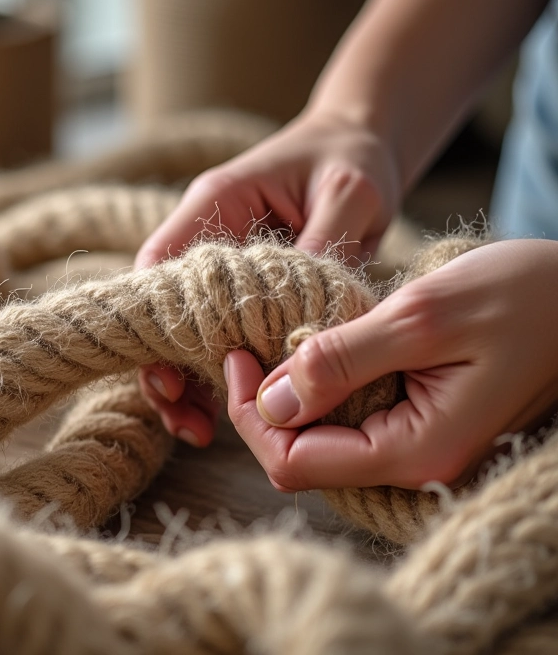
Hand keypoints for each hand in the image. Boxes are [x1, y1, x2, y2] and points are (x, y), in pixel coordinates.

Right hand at [136, 110, 401, 445]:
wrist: (364, 140)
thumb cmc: (354, 157)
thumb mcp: (350, 196)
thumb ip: (322, 251)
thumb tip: (300, 326)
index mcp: (218, 202)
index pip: (160, 264)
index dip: (154, 323)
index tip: (169, 378)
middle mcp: (211, 233)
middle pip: (167, 307)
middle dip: (169, 367)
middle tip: (190, 423)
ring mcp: (229, 261)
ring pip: (191, 326)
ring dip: (192, 377)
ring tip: (202, 430)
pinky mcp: (251, 282)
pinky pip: (226, 329)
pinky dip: (224, 368)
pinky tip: (233, 404)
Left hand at [226, 240, 557, 490]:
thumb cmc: (523, 296)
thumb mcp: (422, 317)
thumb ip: (342, 361)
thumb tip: (270, 401)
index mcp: (417, 450)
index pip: (294, 463)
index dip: (250, 415)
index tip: (236, 356)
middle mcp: (417, 464)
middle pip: (304, 458)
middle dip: (264, 406)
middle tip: (248, 346)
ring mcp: (422, 447)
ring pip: (327, 440)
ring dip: (293, 396)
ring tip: (276, 343)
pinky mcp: (424, 424)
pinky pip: (355, 421)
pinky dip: (326, 390)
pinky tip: (317, 351)